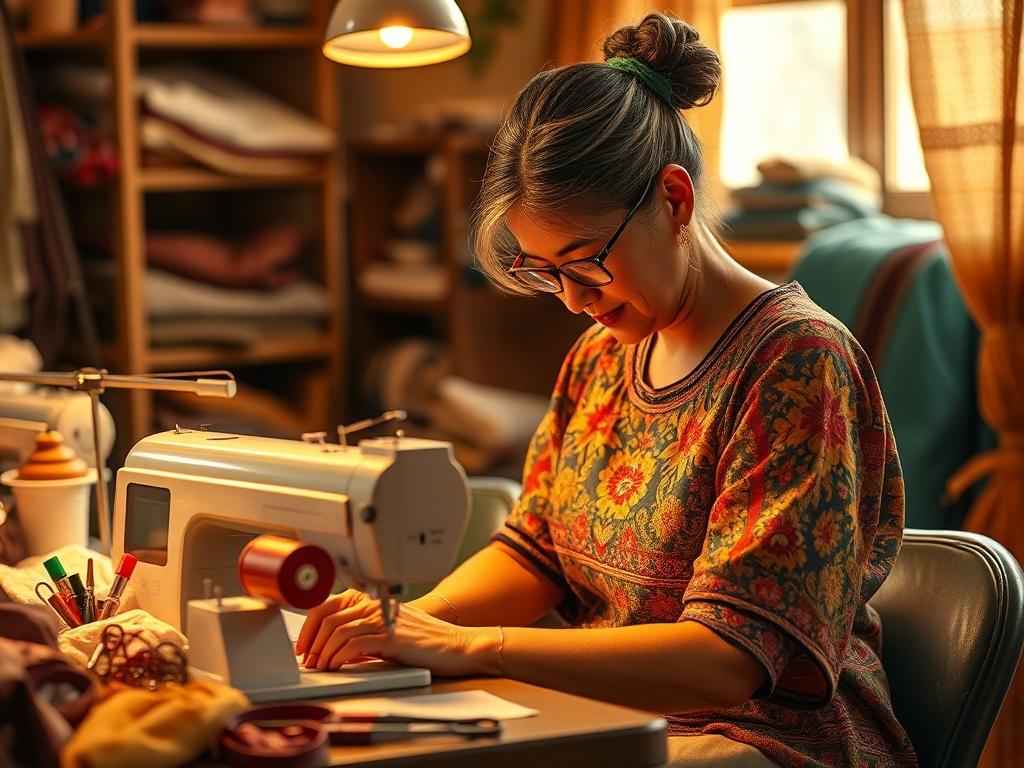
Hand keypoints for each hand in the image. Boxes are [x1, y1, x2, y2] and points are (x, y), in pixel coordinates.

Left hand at [294, 589, 497, 676]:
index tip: (302, 646)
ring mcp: (382, 619)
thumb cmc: (424, 641)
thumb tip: (330, 647)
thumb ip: (361, 633)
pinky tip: (336, 667)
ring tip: (320, 666)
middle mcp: (375, 605)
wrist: (456, 645)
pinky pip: (353, 644)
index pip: (326, 605)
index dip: (308, 627)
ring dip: (322, 651)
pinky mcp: (390, 636)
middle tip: (308, 660)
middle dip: (311, 641)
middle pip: (327, 617)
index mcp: (371, 600)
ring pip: (337, 630)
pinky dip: (338, 657)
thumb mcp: (386, 630)